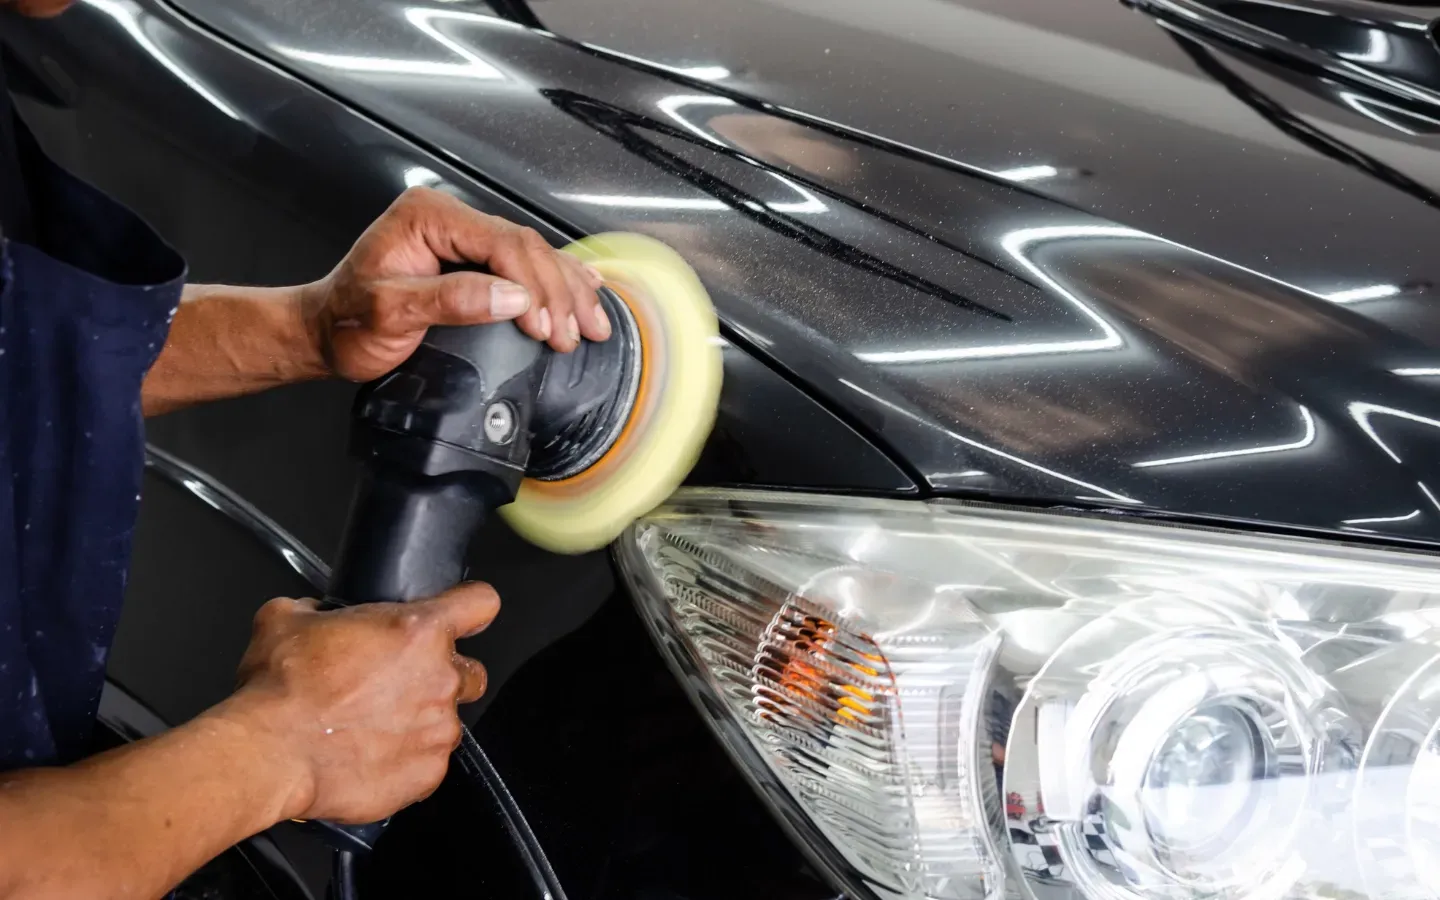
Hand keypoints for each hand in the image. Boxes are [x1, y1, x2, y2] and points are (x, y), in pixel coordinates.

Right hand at [224, 582, 499, 823]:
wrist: (267, 752)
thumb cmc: (280, 690)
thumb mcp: (286, 619)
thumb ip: (315, 609)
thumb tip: (314, 612)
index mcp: (418, 631)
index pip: (480, 603)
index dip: (472, 607)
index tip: (465, 616)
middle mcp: (440, 678)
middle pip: (470, 671)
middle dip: (442, 676)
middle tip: (400, 685)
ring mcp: (438, 729)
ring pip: (448, 720)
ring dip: (421, 721)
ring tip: (375, 727)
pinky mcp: (428, 774)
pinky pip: (430, 763)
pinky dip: (407, 761)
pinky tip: (370, 756)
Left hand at [302, 187, 610, 381]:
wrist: (324, 333)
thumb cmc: (346, 323)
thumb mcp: (390, 313)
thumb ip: (451, 300)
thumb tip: (512, 297)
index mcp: (427, 217)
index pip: (501, 243)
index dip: (534, 286)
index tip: (547, 327)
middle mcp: (447, 217)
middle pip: (525, 247)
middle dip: (559, 292)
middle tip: (578, 333)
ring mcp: (460, 234)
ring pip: (532, 253)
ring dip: (567, 289)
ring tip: (593, 322)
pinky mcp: (469, 256)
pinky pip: (522, 262)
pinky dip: (556, 280)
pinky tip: (584, 288)